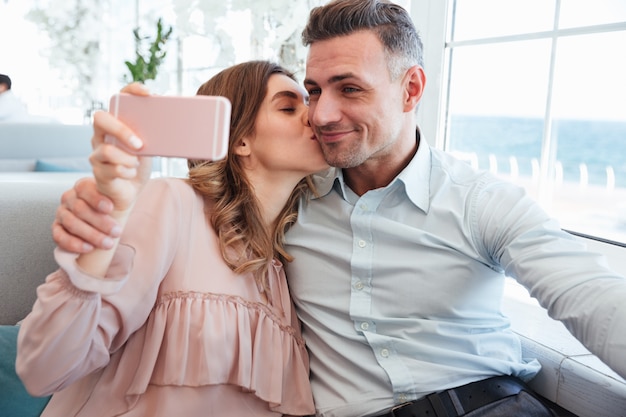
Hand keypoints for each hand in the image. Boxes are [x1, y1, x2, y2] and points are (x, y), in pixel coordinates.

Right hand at [52, 82, 152, 252]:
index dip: (130, 91)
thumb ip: (157, 135)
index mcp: (116, 123)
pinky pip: (110, 170)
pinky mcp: (99, 171)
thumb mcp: (151, 147)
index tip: (147, 93)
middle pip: (100, 119)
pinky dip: (126, 172)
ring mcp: (97, 152)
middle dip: (121, 130)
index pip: (118, 98)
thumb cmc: (140, 165)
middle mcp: (102, 134)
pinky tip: (132, 173)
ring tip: (137, 163)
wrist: (130, 192)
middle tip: (140, 143)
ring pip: (106, 150)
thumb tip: (184, 123)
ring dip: (127, 158)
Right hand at [52, 177, 118, 252]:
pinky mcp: (58, 228)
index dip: (96, 199)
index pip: (84, 189)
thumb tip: (134, 170)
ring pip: (71, 223)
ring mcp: (62, 213)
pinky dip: (72, 243)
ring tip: (108, 243)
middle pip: (79, 209)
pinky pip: (59, 236)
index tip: (111, 208)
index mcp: (83, 186)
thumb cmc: (116, 201)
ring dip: (90, 235)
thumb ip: (123, 185)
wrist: (110, 214)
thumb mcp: (122, 192)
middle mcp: (70, 198)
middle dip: (100, 223)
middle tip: (117, 232)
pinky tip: (88, 248)